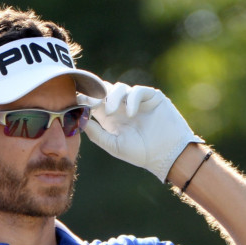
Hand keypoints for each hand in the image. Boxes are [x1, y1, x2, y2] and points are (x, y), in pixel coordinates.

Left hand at [79, 82, 203, 181]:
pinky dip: (131, 99)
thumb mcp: (114, 145)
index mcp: (111, 118)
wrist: (167, 155)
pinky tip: (130, 113)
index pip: (95, 102)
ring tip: (110, 111)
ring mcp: (137, 100)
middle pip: (105, 90)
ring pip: (119, 88)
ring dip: (112, 97)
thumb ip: (97, 133)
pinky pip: (137, 91)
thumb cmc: (141, 154)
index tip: (78, 101)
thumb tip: (80, 119)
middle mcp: (122, 106)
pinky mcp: (152, 97)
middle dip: (97, 93)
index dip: (86, 99)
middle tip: (92, 102)